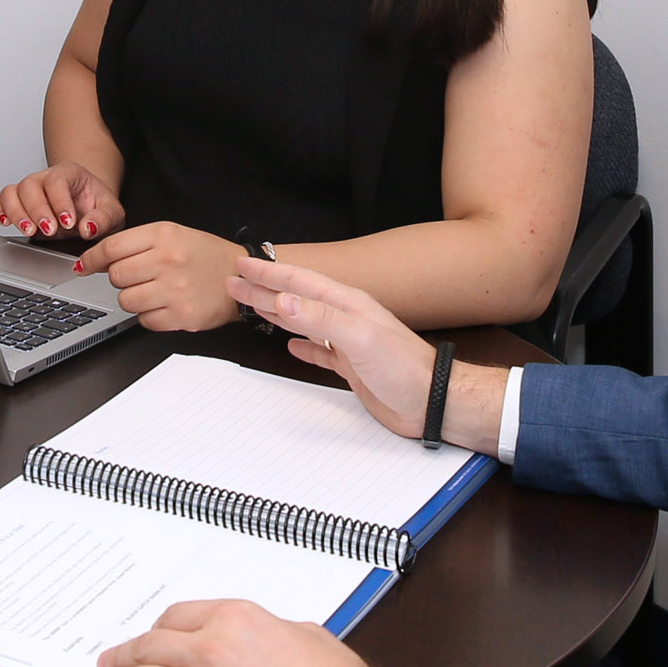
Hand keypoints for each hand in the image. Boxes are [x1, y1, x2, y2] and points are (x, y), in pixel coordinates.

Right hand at [0, 164, 123, 244]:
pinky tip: (6, 222)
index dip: (59, 202)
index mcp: (70, 174)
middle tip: (49, 230)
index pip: (57, 181)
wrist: (89, 208)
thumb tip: (89, 228)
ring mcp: (30, 190)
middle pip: (30, 185)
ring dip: (16, 213)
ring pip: (11, 192)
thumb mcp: (112, 212)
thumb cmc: (98, 207)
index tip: (68, 222)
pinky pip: (0, 200)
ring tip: (30, 231)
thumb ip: (104, 219)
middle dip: (37, 210)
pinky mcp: (19, 203)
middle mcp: (45, 179)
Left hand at [82, 222, 247, 331]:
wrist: (241, 276)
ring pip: (126, 301)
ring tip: (154, 291)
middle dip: (121, 279)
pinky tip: (166, 304)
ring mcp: (175, 290)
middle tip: (139, 277)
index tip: (85, 266)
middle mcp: (168, 261)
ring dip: (134, 298)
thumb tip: (94, 260)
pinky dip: (150, 316)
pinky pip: (144, 321)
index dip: (92, 258)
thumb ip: (134, 244)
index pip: (112, 247)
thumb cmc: (205, 255)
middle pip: (116, 276)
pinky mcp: (181, 316)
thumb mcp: (172, 234)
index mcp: (164, 235)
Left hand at [86, 599, 369, 666]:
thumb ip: (261, 631)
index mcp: (235, 618)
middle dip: (120, 656)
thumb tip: (245, 642)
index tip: (145, 639)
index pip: (173, 618)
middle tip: (105, 662)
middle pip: (148, 648)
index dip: (152, 631)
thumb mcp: (299, 631)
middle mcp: (212, 651)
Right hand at [227, 257, 448, 441]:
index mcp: (347, 304)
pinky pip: (320, 352)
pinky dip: (302, 348)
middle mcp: (346, 319)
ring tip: (255, 304)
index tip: (243, 265)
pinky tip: (292, 346)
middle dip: (265, 288)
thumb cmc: (405, 368)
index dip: (269, 273)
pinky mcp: (353, 367)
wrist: (432, 401)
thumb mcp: (359, 337)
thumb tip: (282, 299)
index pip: (299, 282)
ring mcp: (349, 343)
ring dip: (278, 311)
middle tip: (235, 282)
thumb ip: (320, 318)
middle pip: (296, 297)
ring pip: (304, 321)